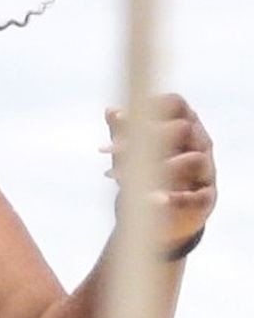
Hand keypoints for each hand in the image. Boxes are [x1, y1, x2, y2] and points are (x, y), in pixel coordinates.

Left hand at [100, 92, 216, 251]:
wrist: (161, 214)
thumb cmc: (148, 173)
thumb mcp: (132, 151)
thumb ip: (123, 131)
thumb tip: (110, 111)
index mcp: (184, 124)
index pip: (175, 103)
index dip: (150, 106)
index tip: (119, 118)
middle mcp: (200, 143)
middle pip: (183, 129)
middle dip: (147, 136)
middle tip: (111, 150)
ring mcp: (207, 169)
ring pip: (193, 159)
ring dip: (161, 168)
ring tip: (126, 180)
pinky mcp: (207, 197)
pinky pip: (198, 195)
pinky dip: (176, 198)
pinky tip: (154, 200)